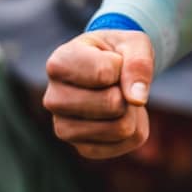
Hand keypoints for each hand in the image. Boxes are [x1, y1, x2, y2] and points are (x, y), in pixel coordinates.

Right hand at [44, 28, 153, 160]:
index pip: (104, 73)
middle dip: (127, 91)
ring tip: (119, 96)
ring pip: (120, 128)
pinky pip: (127, 142)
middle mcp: (53, 99)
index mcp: (58, 64)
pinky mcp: (82, 148)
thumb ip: (138, 63)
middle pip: (112, 104)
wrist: (111, 71)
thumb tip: (137, 99)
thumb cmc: (118, 52)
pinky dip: (137, 127)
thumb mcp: (133, 43)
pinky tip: (120, 114)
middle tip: (118, 81)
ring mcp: (64, 128)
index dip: (122, 65)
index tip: (112, 59)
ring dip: (134, 110)